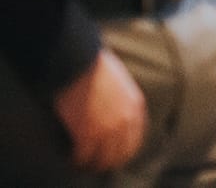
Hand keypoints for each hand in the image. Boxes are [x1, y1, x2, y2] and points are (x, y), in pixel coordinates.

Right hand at [55, 49, 146, 171]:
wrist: (81, 62)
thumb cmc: (96, 66)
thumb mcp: (121, 81)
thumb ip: (122, 99)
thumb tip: (114, 108)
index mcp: (135, 106)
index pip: (135, 139)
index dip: (123, 150)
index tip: (114, 154)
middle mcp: (126, 121)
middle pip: (121, 153)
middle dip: (109, 160)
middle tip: (97, 162)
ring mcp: (108, 129)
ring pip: (102, 159)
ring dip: (92, 162)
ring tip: (84, 162)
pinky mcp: (87, 134)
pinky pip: (83, 155)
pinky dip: (76, 158)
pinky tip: (72, 157)